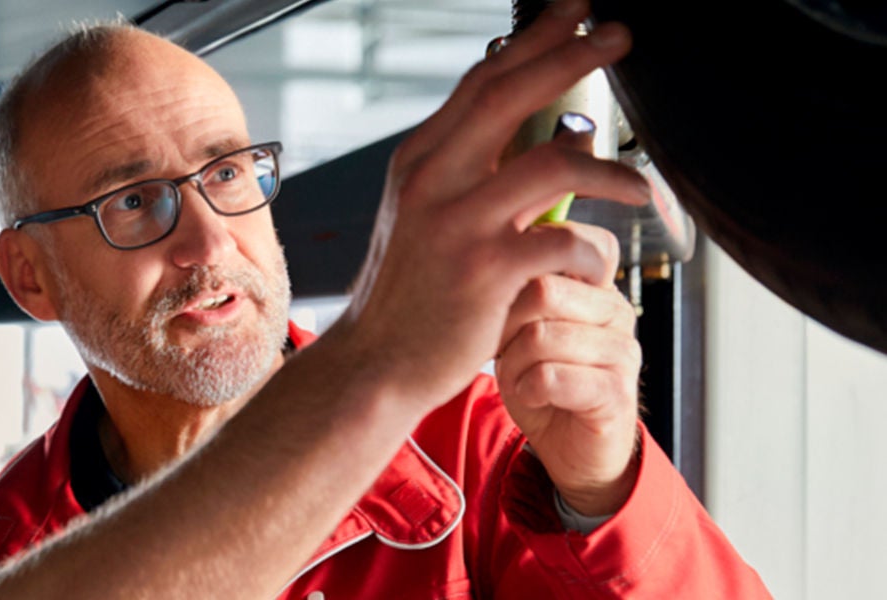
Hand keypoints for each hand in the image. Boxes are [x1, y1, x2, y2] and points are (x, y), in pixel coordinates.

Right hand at [329, 0, 649, 409]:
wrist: (375, 363)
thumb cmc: (410, 293)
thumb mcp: (428, 216)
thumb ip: (476, 171)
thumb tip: (546, 133)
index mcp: (419, 161)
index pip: (481, 81)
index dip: (532, 39)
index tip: (575, 9)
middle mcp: (432, 180)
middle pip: (509, 95)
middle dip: (571, 57)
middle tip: (619, 35)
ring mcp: (456, 224)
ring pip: (551, 162)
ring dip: (609, 165)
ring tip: (642, 180)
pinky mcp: (484, 271)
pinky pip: (562, 239)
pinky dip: (593, 247)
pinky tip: (600, 260)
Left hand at [497, 270, 642, 515]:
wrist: (569, 445)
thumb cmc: (540, 379)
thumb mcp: (519, 326)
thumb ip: (516, 289)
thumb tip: (488, 256)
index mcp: (595, 285)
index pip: (556, 249)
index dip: (514, 278)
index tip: (501, 308)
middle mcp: (616, 310)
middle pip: (542, 290)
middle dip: (505, 323)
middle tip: (504, 349)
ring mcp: (622, 350)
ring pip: (540, 336)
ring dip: (514, 363)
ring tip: (520, 376)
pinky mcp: (617, 391)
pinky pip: (551, 377)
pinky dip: (527, 389)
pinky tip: (532, 396)